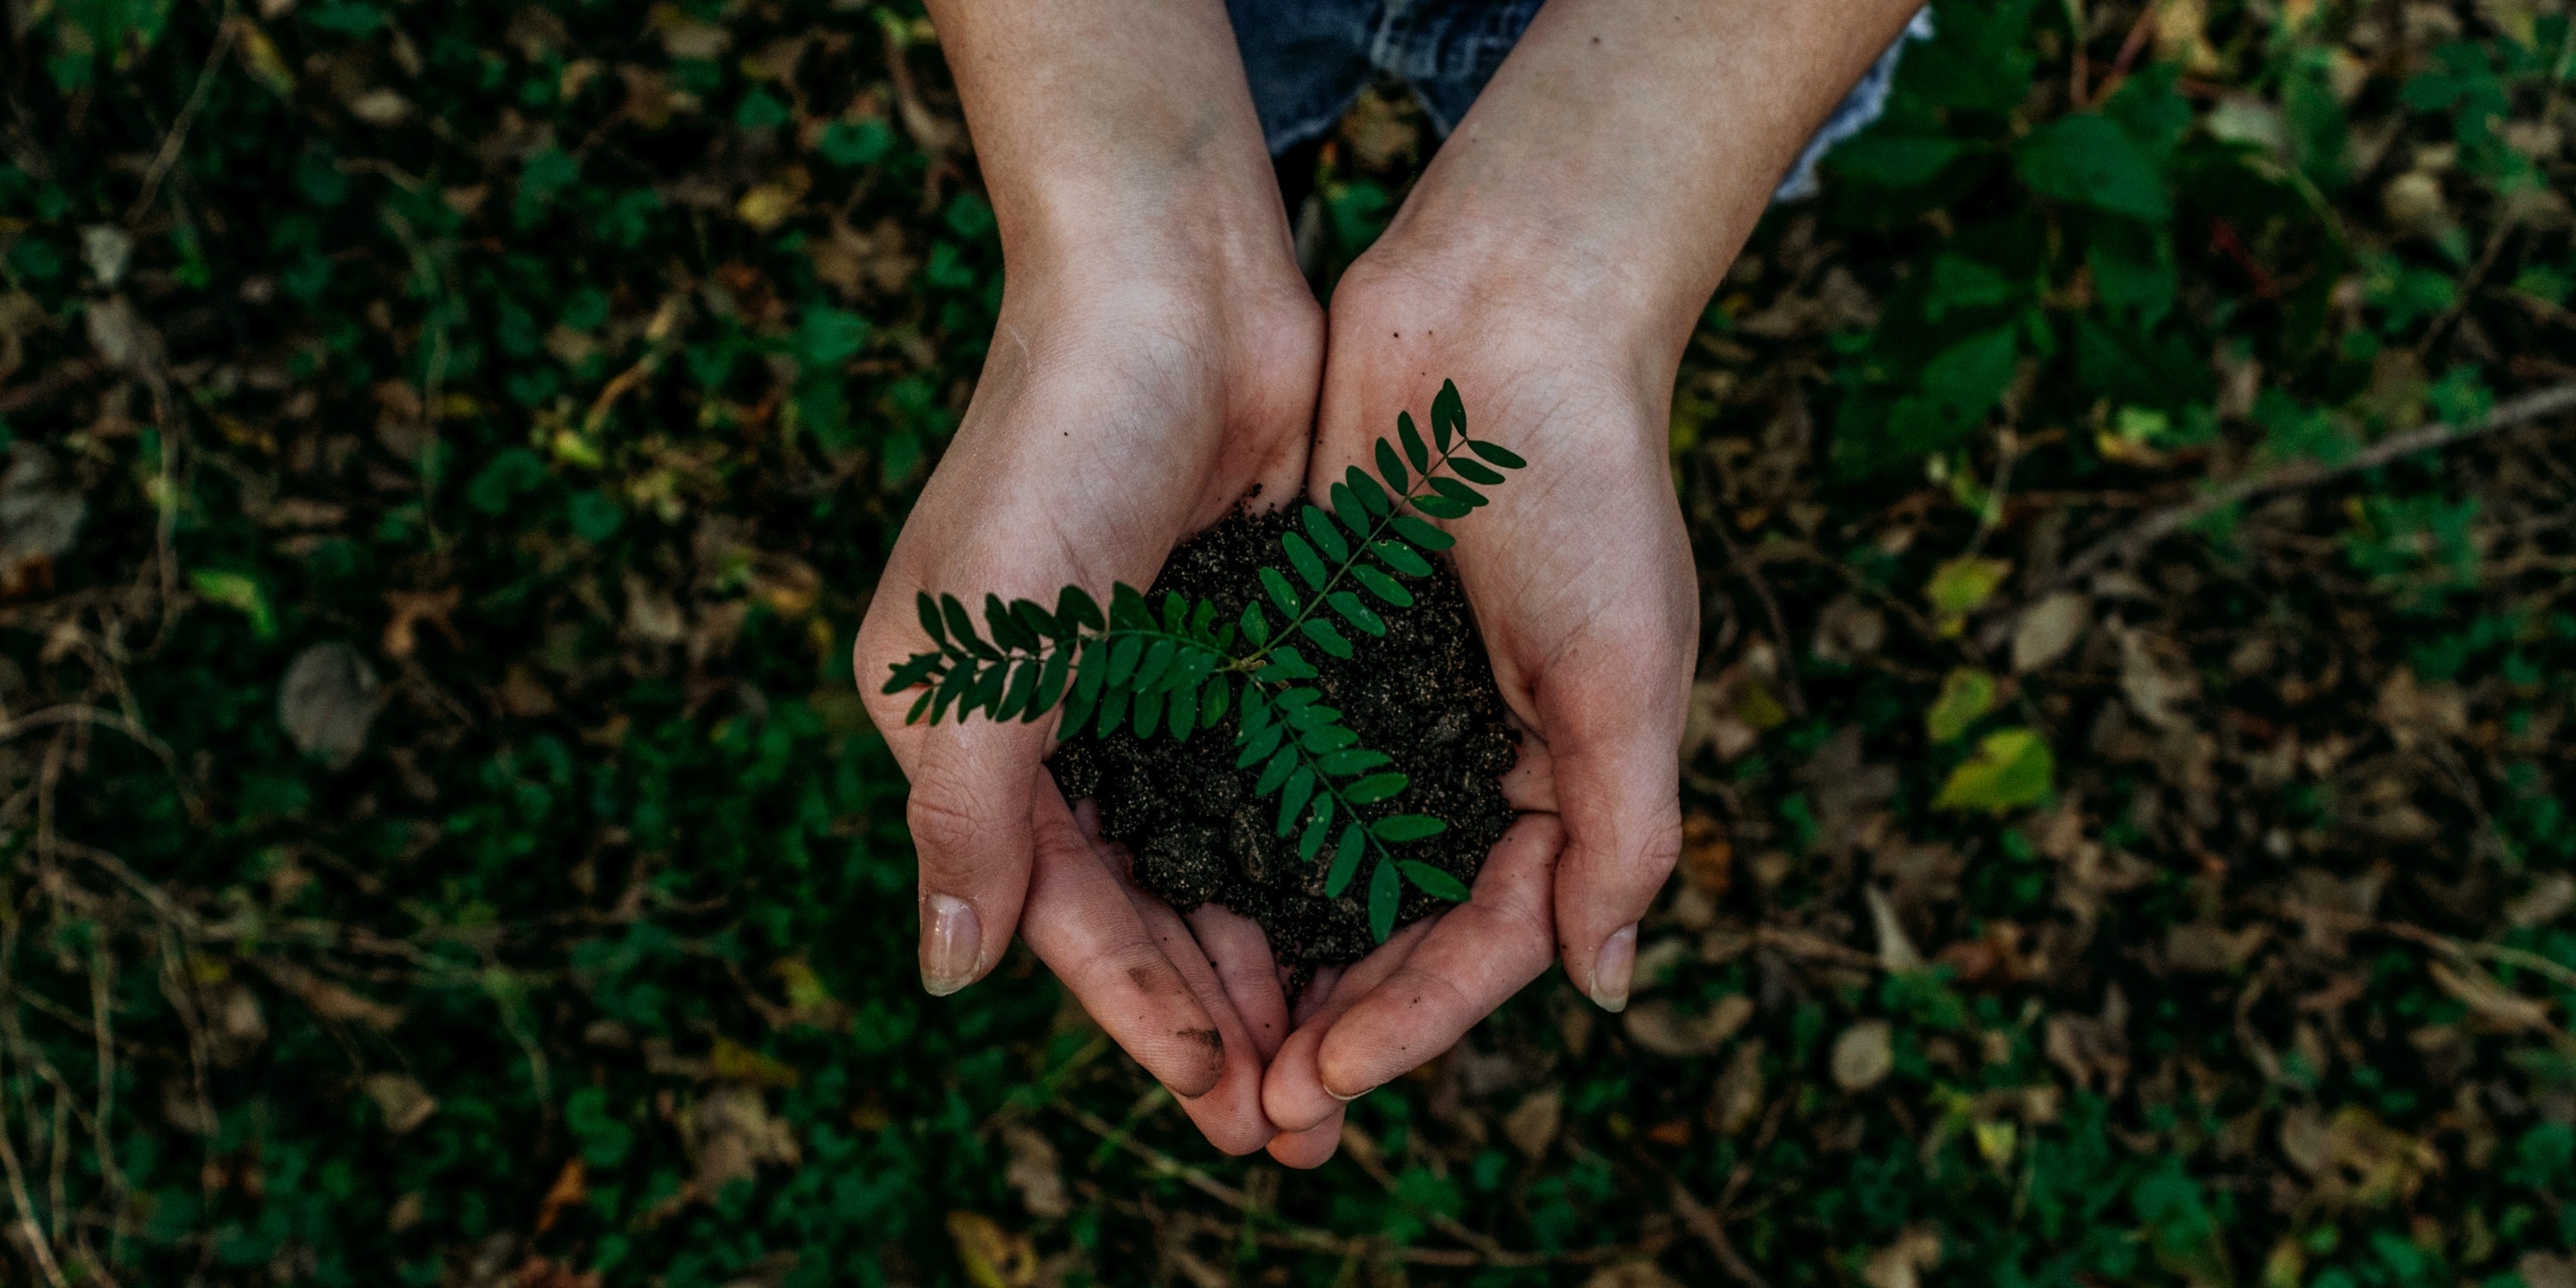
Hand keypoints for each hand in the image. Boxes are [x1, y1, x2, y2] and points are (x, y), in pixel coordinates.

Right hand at [853, 257, 1320, 1152]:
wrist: (1172, 278)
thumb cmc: (1056, 449)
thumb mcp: (984, 647)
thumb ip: (966, 815)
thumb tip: (948, 975)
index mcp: (972, 731)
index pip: (1062, 910)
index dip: (1140, 1012)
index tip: (1223, 1099)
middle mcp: (1060, 720)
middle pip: (1147, 904)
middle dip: (1218, 1015)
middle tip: (1299, 1123)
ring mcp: (1157, 682)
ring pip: (1220, 857)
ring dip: (1275, 955)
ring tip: (1343, 1056)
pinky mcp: (1243, 639)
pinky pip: (1280, 778)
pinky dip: (1316, 854)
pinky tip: (1372, 922)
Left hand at [1259, 256, 1696, 1164]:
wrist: (1503, 312)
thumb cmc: (1587, 486)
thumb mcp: (1626, 671)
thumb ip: (1622, 831)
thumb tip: (1602, 987)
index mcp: (1561, 779)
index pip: (1487, 940)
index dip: (1413, 1022)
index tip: (1325, 1080)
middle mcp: (1468, 758)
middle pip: (1395, 928)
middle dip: (1332, 1020)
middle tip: (1252, 1109)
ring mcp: (1384, 706)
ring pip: (1318, 866)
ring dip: (1268, 955)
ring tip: (1201, 1038)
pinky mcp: (1309, 646)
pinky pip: (1263, 768)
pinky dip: (1224, 838)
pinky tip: (1164, 897)